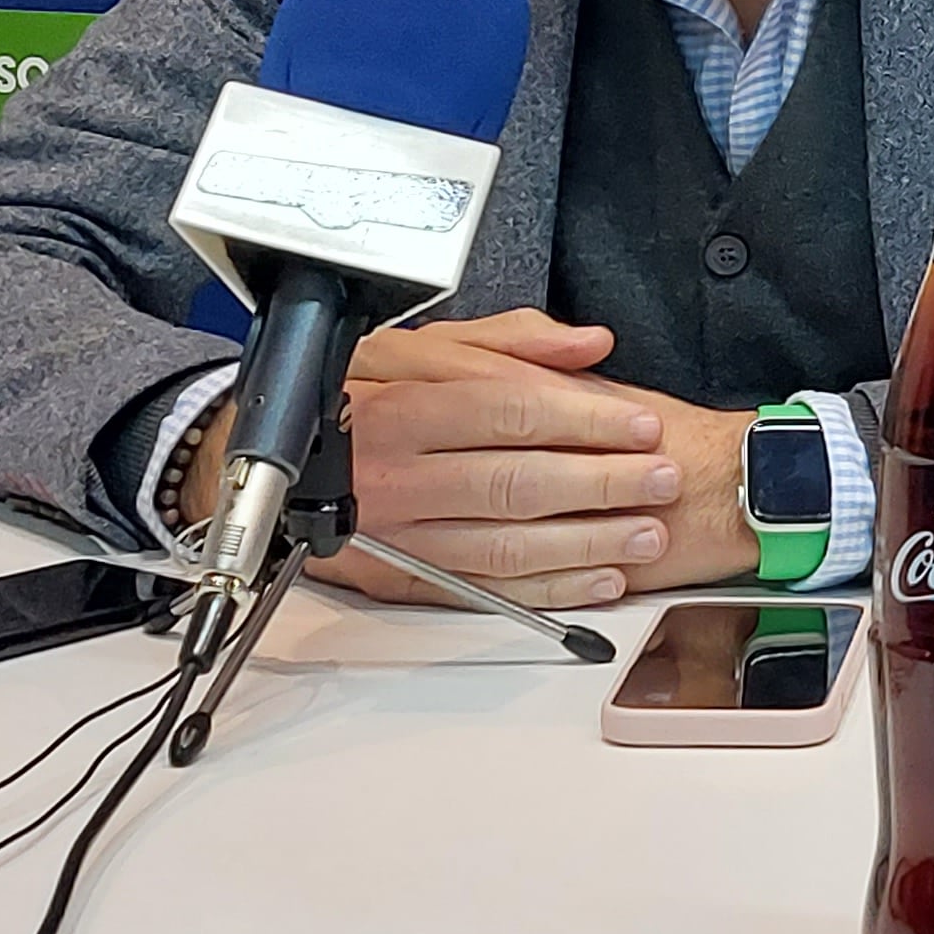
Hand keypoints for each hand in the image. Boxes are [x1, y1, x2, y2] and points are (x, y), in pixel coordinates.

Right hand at [188, 309, 755, 610]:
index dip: (586, 420)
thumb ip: (512, 340)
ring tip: (647, 534)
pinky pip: (483, 592)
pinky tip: (599, 581)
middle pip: (517, 483)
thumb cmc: (359, 396)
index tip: (642, 426)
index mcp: (405, 407)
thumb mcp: (423, 346)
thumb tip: (588, 344)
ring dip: (588, 545)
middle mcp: (397, 475)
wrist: (270, 460)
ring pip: (506, 548)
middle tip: (662, 480)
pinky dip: (549, 592)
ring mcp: (398, 535)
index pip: (511, 413)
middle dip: (603, 485)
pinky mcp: (401, 580)